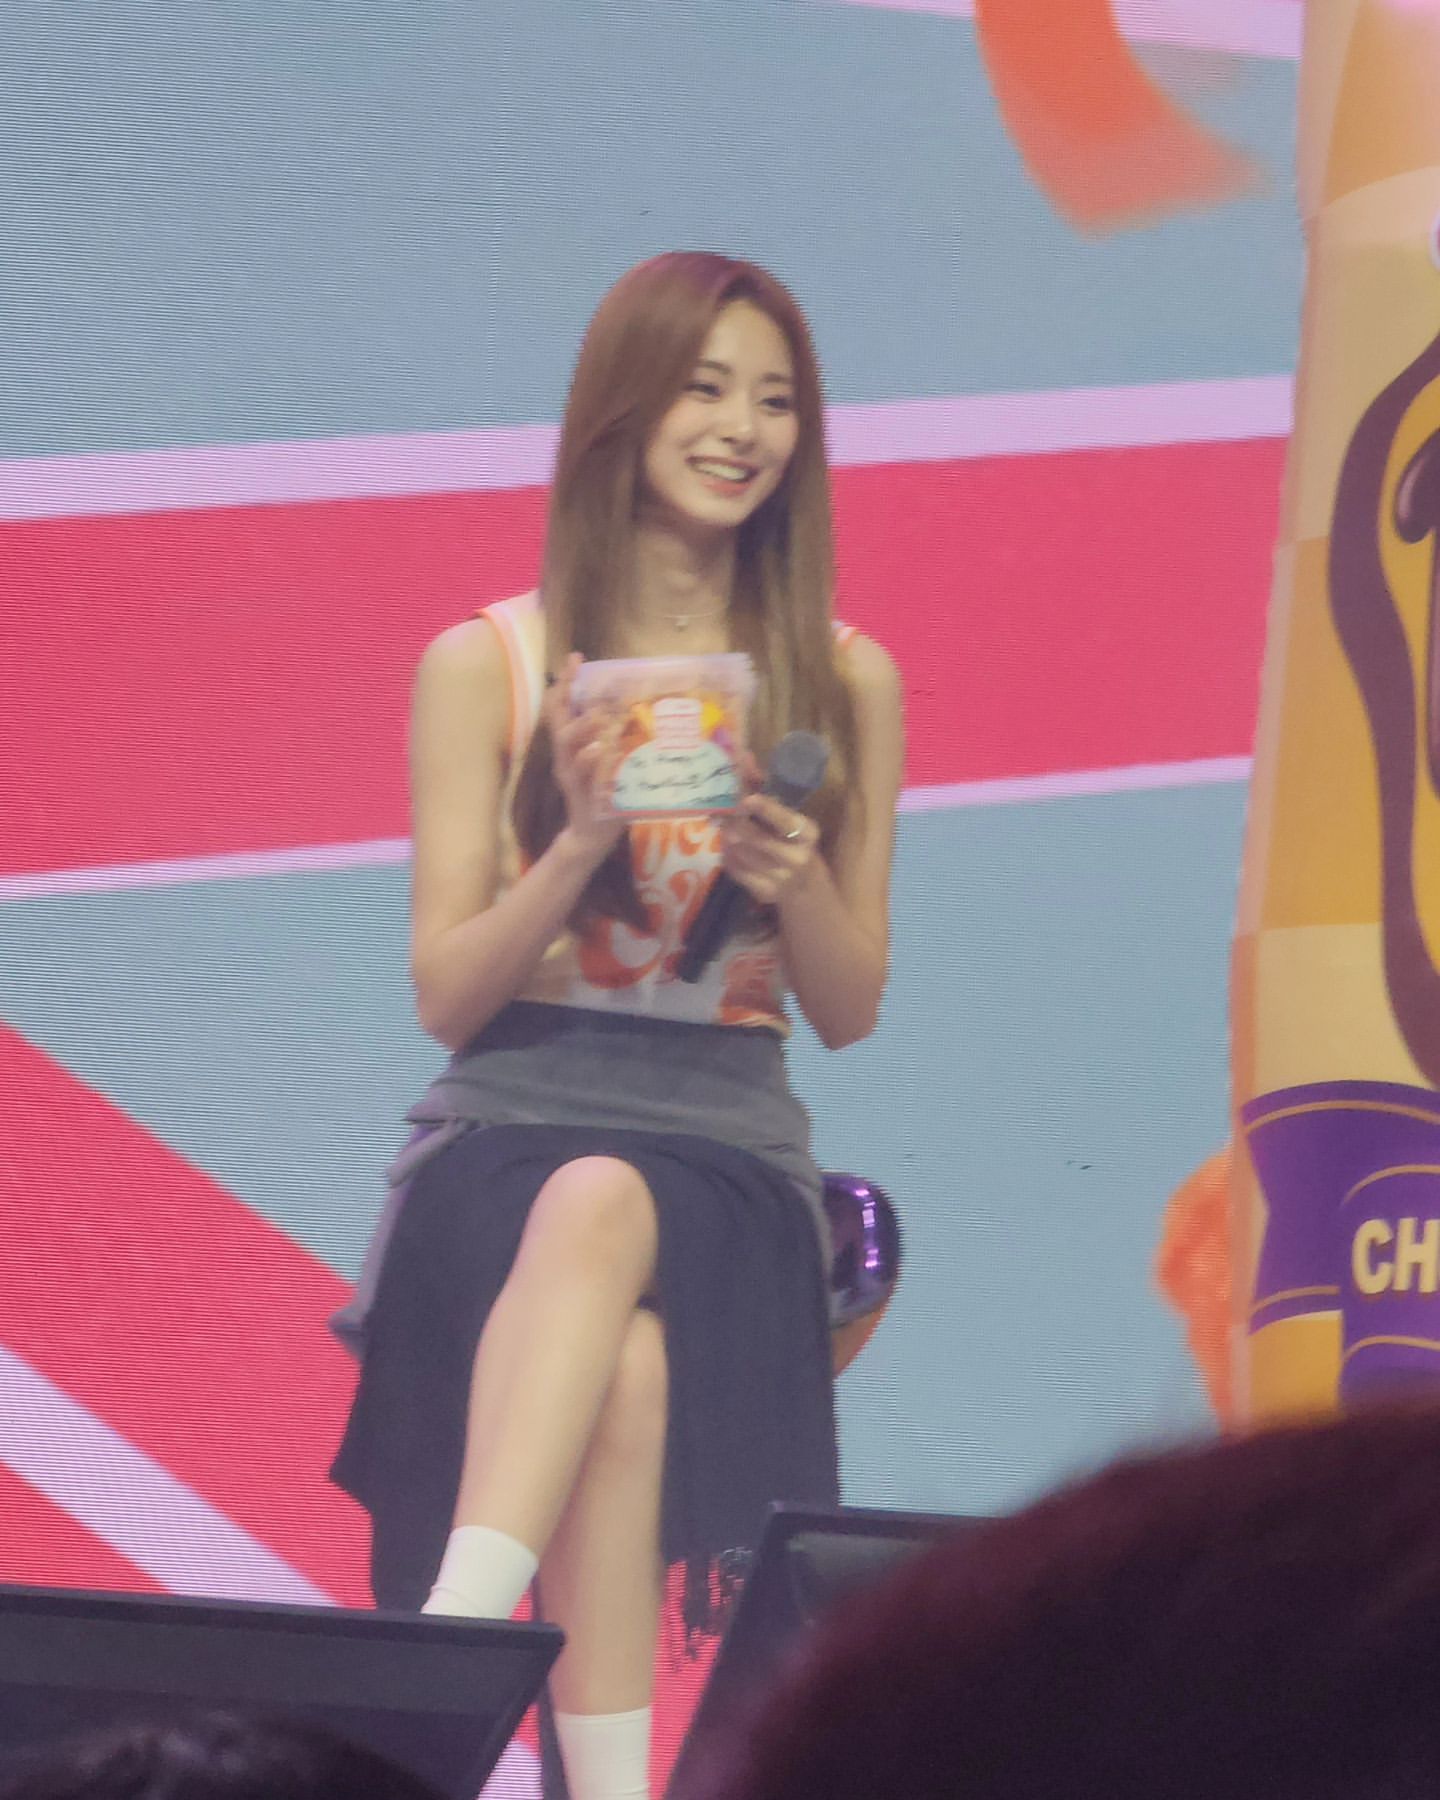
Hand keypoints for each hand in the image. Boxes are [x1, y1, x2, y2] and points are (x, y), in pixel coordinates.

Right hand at [546, 655, 625, 862]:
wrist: (591, 837)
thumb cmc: (605, 794)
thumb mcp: (612, 761)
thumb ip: (619, 739)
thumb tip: (642, 711)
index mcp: (572, 746)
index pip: (565, 708)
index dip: (567, 683)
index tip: (576, 657)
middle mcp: (566, 757)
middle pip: (559, 720)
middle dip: (566, 694)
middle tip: (577, 672)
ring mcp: (571, 777)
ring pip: (567, 746)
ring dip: (581, 728)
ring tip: (596, 715)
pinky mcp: (580, 796)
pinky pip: (582, 777)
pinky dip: (589, 763)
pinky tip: (598, 752)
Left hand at [719, 787, 821, 907]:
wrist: (805, 887)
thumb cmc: (793, 841)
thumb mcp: (788, 818)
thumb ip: (765, 790)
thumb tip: (743, 758)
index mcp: (808, 834)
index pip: (785, 821)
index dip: (766, 809)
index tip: (747, 799)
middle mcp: (797, 858)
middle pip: (756, 838)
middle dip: (736, 823)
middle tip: (723, 812)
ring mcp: (780, 878)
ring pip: (741, 853)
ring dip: (728, 838)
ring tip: (726, 829)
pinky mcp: (763, 892)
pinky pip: (735, 869)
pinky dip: (728, 856)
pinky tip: (730, 848)